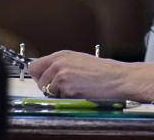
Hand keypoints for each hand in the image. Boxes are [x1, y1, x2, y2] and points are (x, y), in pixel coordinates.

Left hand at [28, 51, 153, 101]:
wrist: (118, 78)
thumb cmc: (104, 71)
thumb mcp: (80, 61)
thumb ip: (62, 65)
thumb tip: (48, 74)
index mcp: (62, 55)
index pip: (35, 66)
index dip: (40, 76)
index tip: (46, 81)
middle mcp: (59, 62)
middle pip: (37, 79)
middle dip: (47, 86)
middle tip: (62, 88)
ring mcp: (61, 74)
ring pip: (45, 90)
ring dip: (56, 93)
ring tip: (74, 89)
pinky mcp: (65, 87)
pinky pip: (56, 98)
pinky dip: (65, 98)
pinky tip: (79, 92)